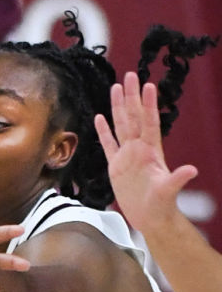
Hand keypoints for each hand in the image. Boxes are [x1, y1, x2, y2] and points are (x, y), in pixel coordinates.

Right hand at [96, 72, 196, 235]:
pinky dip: (104, 131)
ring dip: (118, 107)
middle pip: (133, 117)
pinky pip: (108, 144)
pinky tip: (100, 118)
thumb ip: (177, 179)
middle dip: (131, 96)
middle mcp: (139, 149)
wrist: (150, 216)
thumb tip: (192, 170)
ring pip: (121, 126)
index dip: (148, 104)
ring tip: (115, 88)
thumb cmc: (161, 204)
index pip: (149, 122)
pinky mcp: (116, 166)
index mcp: (151, 151)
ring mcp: (127, 156)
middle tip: (128, 75)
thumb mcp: (169, 191)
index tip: (146, 85)